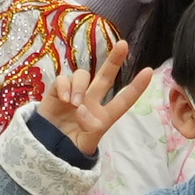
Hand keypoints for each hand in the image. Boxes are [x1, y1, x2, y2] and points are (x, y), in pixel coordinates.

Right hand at [31, 42, 148, 155]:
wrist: (45, 149)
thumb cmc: (67, 148)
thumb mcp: (84, 144)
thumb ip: (88, 128)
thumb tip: (83, 108)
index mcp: (103, 116)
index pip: (123, 100)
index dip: (136, 87)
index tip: (149, 71)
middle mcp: (91, 101)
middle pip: (105, 76)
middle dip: (114, 60)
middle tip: (123, 45)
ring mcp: (74, 94)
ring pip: (83, 75)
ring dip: (79, 86)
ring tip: (74, 103)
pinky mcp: (57, 91)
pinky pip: (63, 79)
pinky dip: (64, 86)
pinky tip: (63, 99)